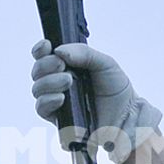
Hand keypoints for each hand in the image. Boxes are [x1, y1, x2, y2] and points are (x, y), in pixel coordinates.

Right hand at [28, 40, 160, 158]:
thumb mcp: (105, 63)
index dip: (40, 50)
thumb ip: (83, 53)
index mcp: (67, 66)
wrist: (126, 115)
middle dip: (46, 65)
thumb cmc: (116, 89)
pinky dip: (48, 100)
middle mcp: (58, 81)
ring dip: (49, 82)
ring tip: (68, 80)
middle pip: (37, 71)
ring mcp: (56, 100)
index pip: (44, 55)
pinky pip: (41, 108)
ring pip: (37, 89)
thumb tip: (59, 51)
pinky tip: (61, 98)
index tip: (46, 45)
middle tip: (62, 66)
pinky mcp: (57, 118)